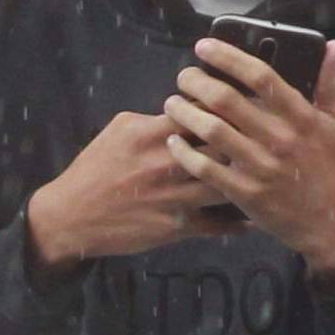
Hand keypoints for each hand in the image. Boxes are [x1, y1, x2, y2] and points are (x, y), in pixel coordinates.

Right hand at [26, 109, 244, 270]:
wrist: (71, 216)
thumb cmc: (94, 169)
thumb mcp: (119, 129)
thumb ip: (154, 118)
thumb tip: (186, 108)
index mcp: (153, 133)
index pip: (203, 112)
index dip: (229, 110)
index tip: (244, 110)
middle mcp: (167, 163)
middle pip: (223, 147)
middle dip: (245, 144)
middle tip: (260, 144)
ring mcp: (174, 197)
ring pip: (227, 184)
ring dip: (247, 181)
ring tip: (263, 178)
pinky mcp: (176, 227)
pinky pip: (218, 224)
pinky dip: (239, 221)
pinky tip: (252, 216)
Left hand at [164, 38, 334, 287]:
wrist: (329, 222)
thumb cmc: (330, 168)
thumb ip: (331, 83)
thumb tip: (331, 44)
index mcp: (301, 117)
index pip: (261, 77)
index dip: (229, 58)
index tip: (204, 47)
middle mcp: (280, 138)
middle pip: (227, 100)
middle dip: (197, 82)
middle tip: (183, 76)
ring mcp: (261, 167)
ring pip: (212, 131)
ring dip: (185, 113)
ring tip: (172, 102)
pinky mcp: (245, 193)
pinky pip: (206, 168)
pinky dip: (185, 152)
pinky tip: (173, 140)